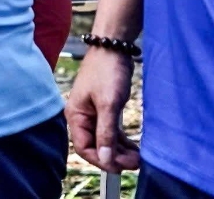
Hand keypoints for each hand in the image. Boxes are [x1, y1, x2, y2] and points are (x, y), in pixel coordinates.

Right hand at [66, 46, 140, 171]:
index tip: (121, 167)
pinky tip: (134, 147)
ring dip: (120, 150)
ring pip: (105, 140)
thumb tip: (106, 160)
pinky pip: (111, 131)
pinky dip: (122, 140)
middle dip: (114, 157)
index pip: (84, 148)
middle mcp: (82, 116)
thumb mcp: (108, 104)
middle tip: (135, 162)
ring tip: (138, 157)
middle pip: (96, 146)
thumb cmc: (107, 71)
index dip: (102, 160)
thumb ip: (106, 133)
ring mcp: (93, 113)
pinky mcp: (104, 109)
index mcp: (75, 116)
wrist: (113, 47)